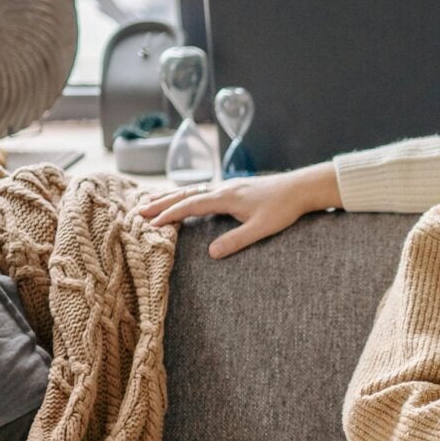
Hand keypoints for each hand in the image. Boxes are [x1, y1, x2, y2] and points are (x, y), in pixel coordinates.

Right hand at [135, 162, 339, 257]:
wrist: (300, 188)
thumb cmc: (283, 209)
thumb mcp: (261, 229)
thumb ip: (236, 241)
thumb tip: (211, 254)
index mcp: (225, 197)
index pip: (190, 205)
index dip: (169, 214)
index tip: (150, 223)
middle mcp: (222, 188)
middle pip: (185, 194)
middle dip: (161, 203)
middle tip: (138, 211)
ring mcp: (227, 186)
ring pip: (192, 189)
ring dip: (170, 196)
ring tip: (151, 201)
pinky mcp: (234, 187)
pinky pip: (202, 189)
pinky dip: (186, 193)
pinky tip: (184, 197)